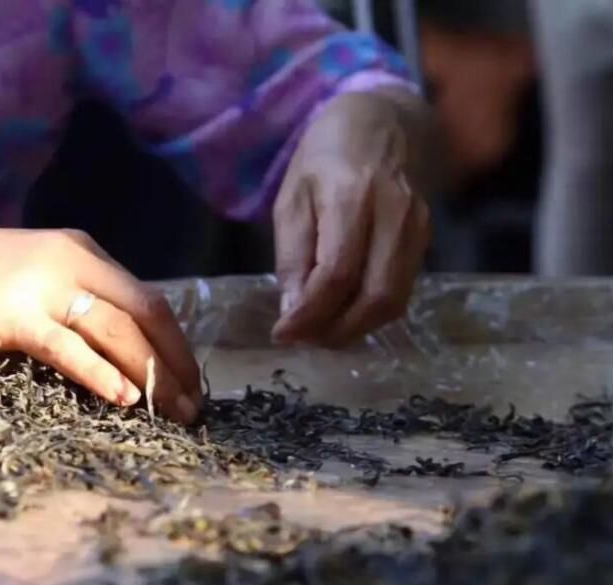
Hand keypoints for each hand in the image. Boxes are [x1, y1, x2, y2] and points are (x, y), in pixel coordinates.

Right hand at [0, 214, 201, 422]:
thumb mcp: (34, 275)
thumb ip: (72, 300)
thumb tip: (116, 347)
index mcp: (82, 253)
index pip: (147, 298)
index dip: (175, 342)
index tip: (190, 378)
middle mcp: (72, 262)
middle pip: (144, 314)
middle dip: (175, 363)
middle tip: (193, 406)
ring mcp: (43, 286)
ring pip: (116, 332)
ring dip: (151, 376)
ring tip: (173, 412)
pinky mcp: (12, 314)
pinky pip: (68, 348)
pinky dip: (100, 373)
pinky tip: (123, 398)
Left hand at [271, 89, 431, 346]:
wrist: (384, 120)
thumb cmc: (325, 156)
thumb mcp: (292, 198)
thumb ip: (292, 255)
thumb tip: (293, 312)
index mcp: (351, 196)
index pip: (336, 273)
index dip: (309, 314)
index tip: (282, 333)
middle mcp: (393, 214)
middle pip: (374, 296)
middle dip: (335, 330)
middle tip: (302, 339)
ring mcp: (418, 227)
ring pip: (394, 300)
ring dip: (355, 328)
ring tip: (320, 332)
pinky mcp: (427, 238)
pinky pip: (402, 290)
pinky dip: (372, 312)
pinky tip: (344, 313)